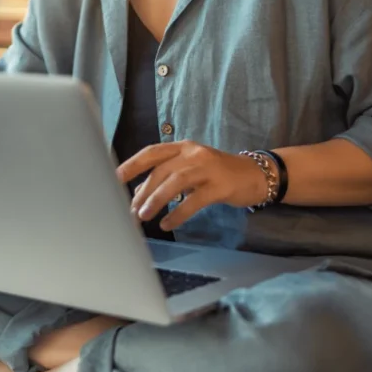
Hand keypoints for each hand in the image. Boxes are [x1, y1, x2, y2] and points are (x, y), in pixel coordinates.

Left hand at [116, 141, 269, 231]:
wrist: (255, 176)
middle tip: (130, 210)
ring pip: (175, 182)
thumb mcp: (190, 170)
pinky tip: (167, 224)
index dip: (132, 164)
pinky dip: (178, 213)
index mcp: (183, 147)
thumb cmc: (217, 174)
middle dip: (143, 191)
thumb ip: (166, 178)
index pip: (151, 152)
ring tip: (143, 216)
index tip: (115, 178)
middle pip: (161, 170)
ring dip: (156, 200)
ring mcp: (208, 168)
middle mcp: (193, 153)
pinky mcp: (220, 185)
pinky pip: (195, 200)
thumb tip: (139, 194)